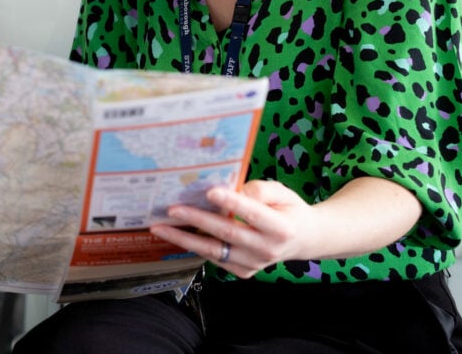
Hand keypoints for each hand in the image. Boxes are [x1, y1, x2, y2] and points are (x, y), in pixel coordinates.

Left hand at [149, 177, 421, 278]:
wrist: (302, 239)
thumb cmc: (288, 209)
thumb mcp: (282, 192)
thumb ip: (260, 190)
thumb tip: (232, 190)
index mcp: (282, 228)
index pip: (253, 213)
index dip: (232, 202)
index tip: (210, 191)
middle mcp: (267, 250)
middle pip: (227, 233)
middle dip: (197, 220)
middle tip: (172, 209)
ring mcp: (253, 264)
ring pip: (214, 251)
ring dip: (184, 239)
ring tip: (159, 227)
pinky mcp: (242, 271)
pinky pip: (214, 258)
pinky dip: (193, 246)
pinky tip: (173, 234)